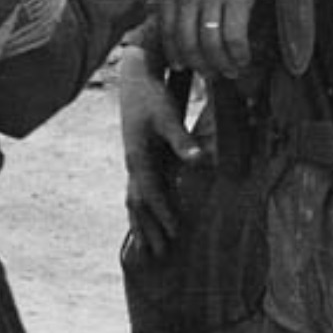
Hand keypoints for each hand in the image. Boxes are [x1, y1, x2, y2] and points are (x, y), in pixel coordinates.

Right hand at [118, 45, 203, 257]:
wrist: (134, 76)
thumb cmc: (153, 96)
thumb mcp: (168, 116)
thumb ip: (182, 140)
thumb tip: (200, 161)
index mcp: (139, 157)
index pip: (153, 194)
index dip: (164, 214)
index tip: (176, 234)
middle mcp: (133, 162)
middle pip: (139, 204)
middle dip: (148, 229)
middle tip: (158, 255)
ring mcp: (132, 160)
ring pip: (134, 199)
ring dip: (141, 224)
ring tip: (145, 248)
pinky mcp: (136, 155)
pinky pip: (135, 189)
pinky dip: (139, 208)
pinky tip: (142, 218)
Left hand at [159, 0, 276, 80]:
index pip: (166, 27)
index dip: (174, 50)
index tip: (183, 62)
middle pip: (185, 42)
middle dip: (197, 64)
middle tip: (209, 73)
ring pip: (209, 45)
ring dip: (219, 65)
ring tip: (229, 71)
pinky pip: (233, 37)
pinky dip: (238, 54)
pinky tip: (244, 58)